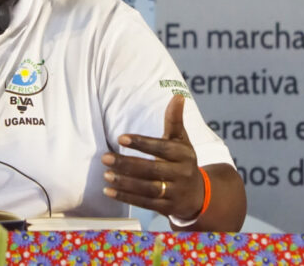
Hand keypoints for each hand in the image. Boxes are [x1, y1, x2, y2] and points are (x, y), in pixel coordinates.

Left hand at [101, 93, 204, 220]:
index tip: (121, 138)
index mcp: (183, 154)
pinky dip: (126, 197)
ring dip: (125, 182)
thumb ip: (175, 120)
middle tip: (105, 158)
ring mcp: (175, 192)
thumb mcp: (182, 140)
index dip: (141, 143)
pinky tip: (109, 190)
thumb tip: (177, 95)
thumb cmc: (183, 161)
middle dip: (127, 164)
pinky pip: (145, 203)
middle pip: (151, 169)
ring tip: (106, 174)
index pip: (161, 148)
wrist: (198, 195)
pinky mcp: (167, 208)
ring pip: (147, 188)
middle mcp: (181, 173)